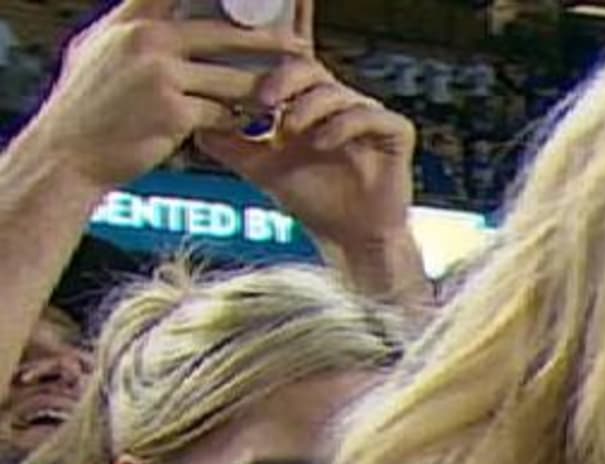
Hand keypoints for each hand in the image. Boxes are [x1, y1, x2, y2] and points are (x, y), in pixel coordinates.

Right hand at [15, 0, 294, 193]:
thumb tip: (158, 11)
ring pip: (234, 78)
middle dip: (270, 41)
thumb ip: (131, 28)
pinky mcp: (175, 113)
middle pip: (227, 35)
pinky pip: (225, 113)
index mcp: (131, 21)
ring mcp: (161, 76)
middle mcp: (146, 41)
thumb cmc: (85, 104)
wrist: (68, 152)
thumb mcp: (97, 50)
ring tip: (283, 92)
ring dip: (262, 88)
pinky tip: (250, 122)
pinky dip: (240, 119)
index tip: (260, 0)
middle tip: (300, 47)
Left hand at [195, 54, 414, 257]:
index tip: (238, 95)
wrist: (351, 239)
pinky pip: (372, 116)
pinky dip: (344, 126)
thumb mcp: (261, 169)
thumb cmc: (313, 202)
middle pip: (310, 69)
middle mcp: (339, 104)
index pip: (284, 70)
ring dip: (309, 108)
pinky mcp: (396, 133)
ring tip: (291, 132)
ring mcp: (369, 117)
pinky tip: (322, 143)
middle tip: (264, 101)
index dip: (261, 76)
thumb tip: (195, 124)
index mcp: (309, 105)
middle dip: (283, 82)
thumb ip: (231, 145)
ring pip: (338, 92)